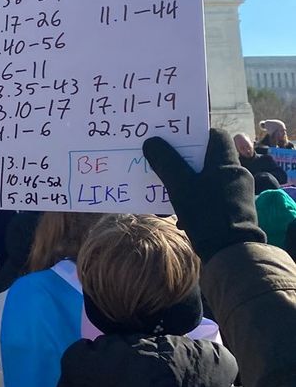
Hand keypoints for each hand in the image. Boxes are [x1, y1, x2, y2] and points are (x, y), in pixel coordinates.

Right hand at [142, 128, 264, 263]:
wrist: (230, 252)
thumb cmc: (207, 212)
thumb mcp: (180, 185)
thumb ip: (166, 162)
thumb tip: (151, 141)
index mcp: (226, 162)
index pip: (215, 135)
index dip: (195, 134)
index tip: (176, 140)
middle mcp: (234, 174)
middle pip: (205, 158)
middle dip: (182, 161)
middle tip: (162, 163)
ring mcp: (234, 193)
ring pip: (204, 179)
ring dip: (184, 183)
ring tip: (164, 192)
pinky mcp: (232, 211)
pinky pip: (208, 197)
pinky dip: (192, 200)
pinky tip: (176, 213)